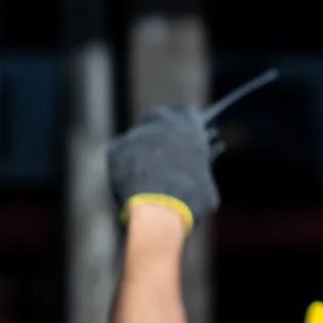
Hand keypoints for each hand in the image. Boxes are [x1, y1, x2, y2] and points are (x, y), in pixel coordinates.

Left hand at [107, 105, 221, 226]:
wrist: (157, 211)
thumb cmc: (190, 201)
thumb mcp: (206, 184)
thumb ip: (200, 168)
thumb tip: (200, 167)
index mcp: (189, 127)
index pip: (187, 111)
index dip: (188, 121)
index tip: (189, 132)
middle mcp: (161, 123)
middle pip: (160, 117)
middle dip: (164, 129)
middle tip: (168, 149)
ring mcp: (136, 135)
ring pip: (140, 135)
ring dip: (145, 146)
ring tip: (149, 169)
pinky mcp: (116, 150)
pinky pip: (123, 153)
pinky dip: (128, 164)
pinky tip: (133, 180)